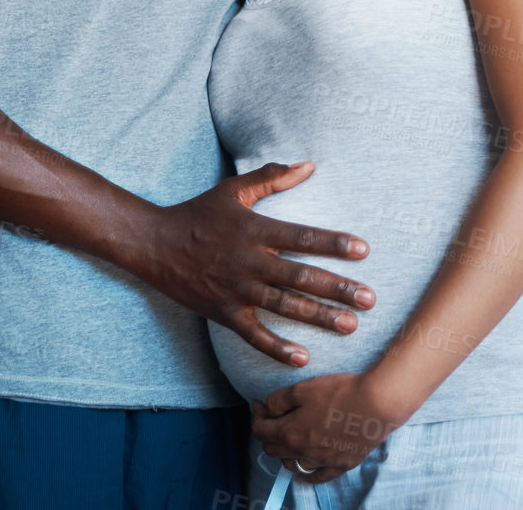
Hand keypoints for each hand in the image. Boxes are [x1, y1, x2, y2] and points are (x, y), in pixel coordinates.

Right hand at [141, 161, 375, 365]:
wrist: (154, 245)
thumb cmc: (199, 213)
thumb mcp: (234, 189)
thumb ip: (272, 177)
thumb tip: (310, 165)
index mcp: (255, 230)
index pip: (302, 237)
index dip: (333, 243)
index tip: (363, 250)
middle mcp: (249, 262)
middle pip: (300, 277)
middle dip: (337, 289)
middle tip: (369, 298)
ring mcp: (236, 291)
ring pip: (284, 307)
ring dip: (319, 318)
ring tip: (350, 326)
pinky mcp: (224, 313)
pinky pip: (253, 335)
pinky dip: (276, 348)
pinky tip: (302, 358)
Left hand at [251, 373, 407, 482]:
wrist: (377, 403)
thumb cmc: (340, 392)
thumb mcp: (303, 388)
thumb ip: (279, 400)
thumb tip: (267, 408)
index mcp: (289, 433)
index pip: (260, 430)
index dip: (257, 415)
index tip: (259, 404)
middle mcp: (302, 453)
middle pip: (273, 449)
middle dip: (268, 432)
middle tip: (273, 417)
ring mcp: (322, 462)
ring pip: (291, 464)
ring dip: (284, 452)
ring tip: (289, 437)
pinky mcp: (340, 465)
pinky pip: (316, 476)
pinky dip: (306, 473)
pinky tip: (304, 467)